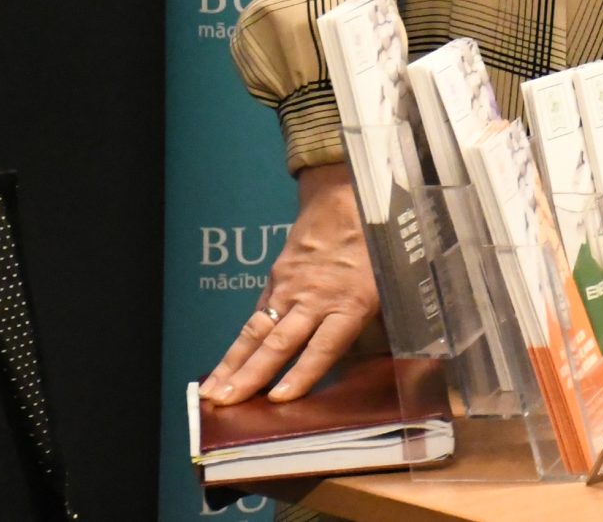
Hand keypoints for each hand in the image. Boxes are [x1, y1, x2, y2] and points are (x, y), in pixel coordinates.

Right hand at [200, 163, 379, 405]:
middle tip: (227, 404)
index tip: (279, 398)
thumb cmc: (376, 245)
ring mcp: (290, 289)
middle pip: (280, 343)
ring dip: (233, 365)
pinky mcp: (276, 280)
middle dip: (251, 376)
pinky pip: (256, 316)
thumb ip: (376, 320)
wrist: (346, 199)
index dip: (302, 373)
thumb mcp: (390, 283)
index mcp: (351, 302)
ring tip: (213, 392)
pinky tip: (224, 366)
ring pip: (258, 331)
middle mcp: (315, 299)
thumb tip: (378, 357)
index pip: (324, 345)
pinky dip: (239, 344)